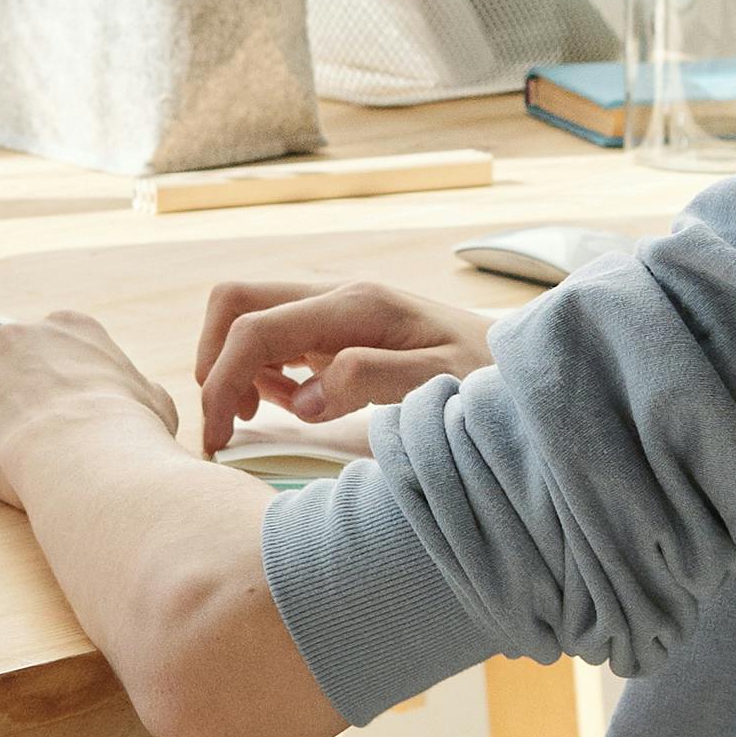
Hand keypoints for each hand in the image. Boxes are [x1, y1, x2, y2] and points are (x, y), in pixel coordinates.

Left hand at [0, 308, 180, 505]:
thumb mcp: (154, 402)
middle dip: (9, 405)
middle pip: (0, 369)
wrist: (89, 454)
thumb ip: (135, 390)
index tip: (59, 421)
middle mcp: (15, 336)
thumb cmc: (129, 435)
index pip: (46, 350)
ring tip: (3, 463)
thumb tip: (139, 399)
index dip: (48, 389)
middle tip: (32, 446)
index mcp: (68, 327)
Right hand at [192, 271, 488, 451]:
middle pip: (234, 301)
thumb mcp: (443, 382)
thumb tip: (306, 400)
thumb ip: (373, 380)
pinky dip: (264, 370)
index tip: (218, 442)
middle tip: (229, 425)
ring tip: (269, 416)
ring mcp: (334, 306)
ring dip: (238, 367)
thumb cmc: (489, 376)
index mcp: (355, 305)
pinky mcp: (337, 324)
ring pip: (248, 315)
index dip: (220, 382)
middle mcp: (337, 293)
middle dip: (213, 362)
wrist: (521, 361)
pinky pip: (274, 334)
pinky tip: (297, 403)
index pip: (254, 328)